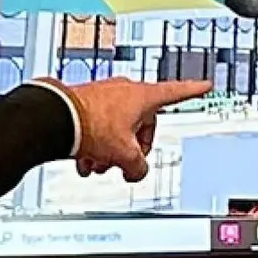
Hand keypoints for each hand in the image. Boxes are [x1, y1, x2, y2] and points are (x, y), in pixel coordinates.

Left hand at [53, 79, 210, 180]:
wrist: (52, 118)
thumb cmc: (90, 126)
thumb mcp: (125, 155)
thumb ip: (139, 167)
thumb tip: (137, 172)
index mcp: (143, 96)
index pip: (176, 93)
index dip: (193, 91)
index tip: (204, 85)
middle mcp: (124, 92)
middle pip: (142, 124)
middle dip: (133, 148)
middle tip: (125, 163)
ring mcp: (104, 96)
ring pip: (118, 129)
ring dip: (111, 151)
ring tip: (99, 165)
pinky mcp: (85, 103)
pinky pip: (98, 128)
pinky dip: (95, 146)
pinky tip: (84, 162)